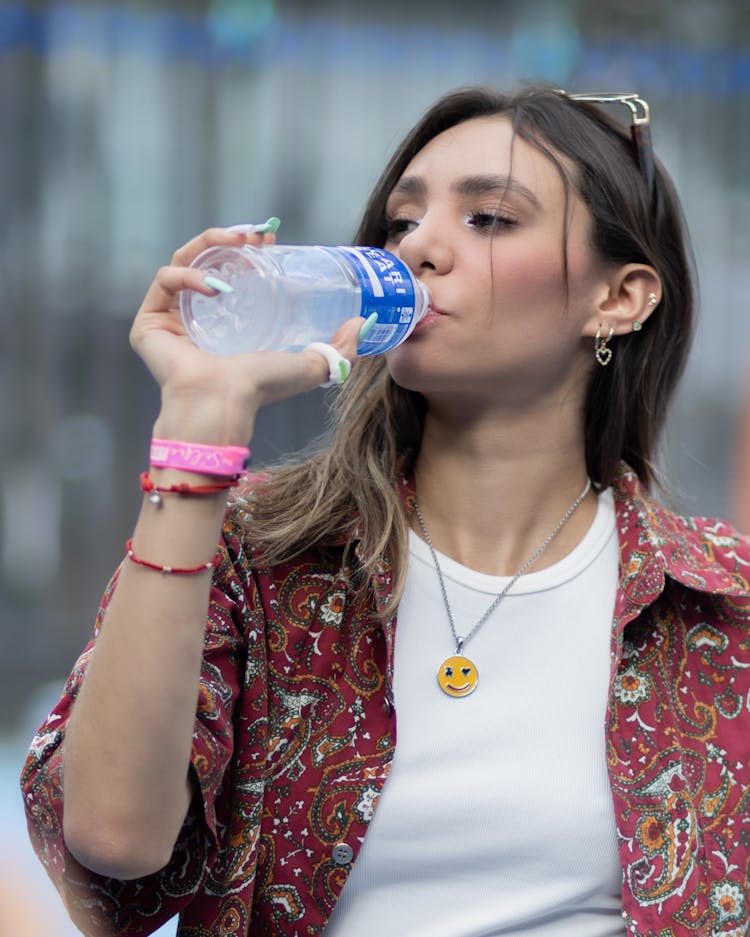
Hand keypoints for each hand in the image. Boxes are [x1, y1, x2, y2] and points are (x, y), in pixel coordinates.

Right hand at [130, 227, 362, 444]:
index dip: (246, 247)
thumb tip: (362, 324)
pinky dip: (188, 275)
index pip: (230, 270)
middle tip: (255, 232)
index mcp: (225, 322)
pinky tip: (213, 285)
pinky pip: (165, 281)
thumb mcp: (309, 364)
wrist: (224, 403)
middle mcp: (195, 317)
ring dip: (209, 243)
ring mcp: (170, 319)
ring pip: (183, 261)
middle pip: (205, 260)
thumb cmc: (261, 389)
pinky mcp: (149, 324)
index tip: (269, 236)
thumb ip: (339, 347)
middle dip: (228, 237)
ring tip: (237, 241)